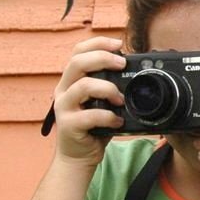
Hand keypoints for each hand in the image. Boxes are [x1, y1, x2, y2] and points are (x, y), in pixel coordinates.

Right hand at [50, 36, 125, 166]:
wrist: (78, 156)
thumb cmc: (93, 127)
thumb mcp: (102, 102)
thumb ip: (111, 86)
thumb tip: (135, 73)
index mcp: (72, 80)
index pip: (78, 51)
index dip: (97, 43)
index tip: (118, 44)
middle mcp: (64, 90)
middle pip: (77, 62)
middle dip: (102, 58)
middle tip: (122, 64)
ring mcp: (64, 107)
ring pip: (82, 86)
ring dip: (107, 88)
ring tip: (120, 99)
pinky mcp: (68, 125)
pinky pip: (89, 115)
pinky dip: (108, 117)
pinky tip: (117, 121)